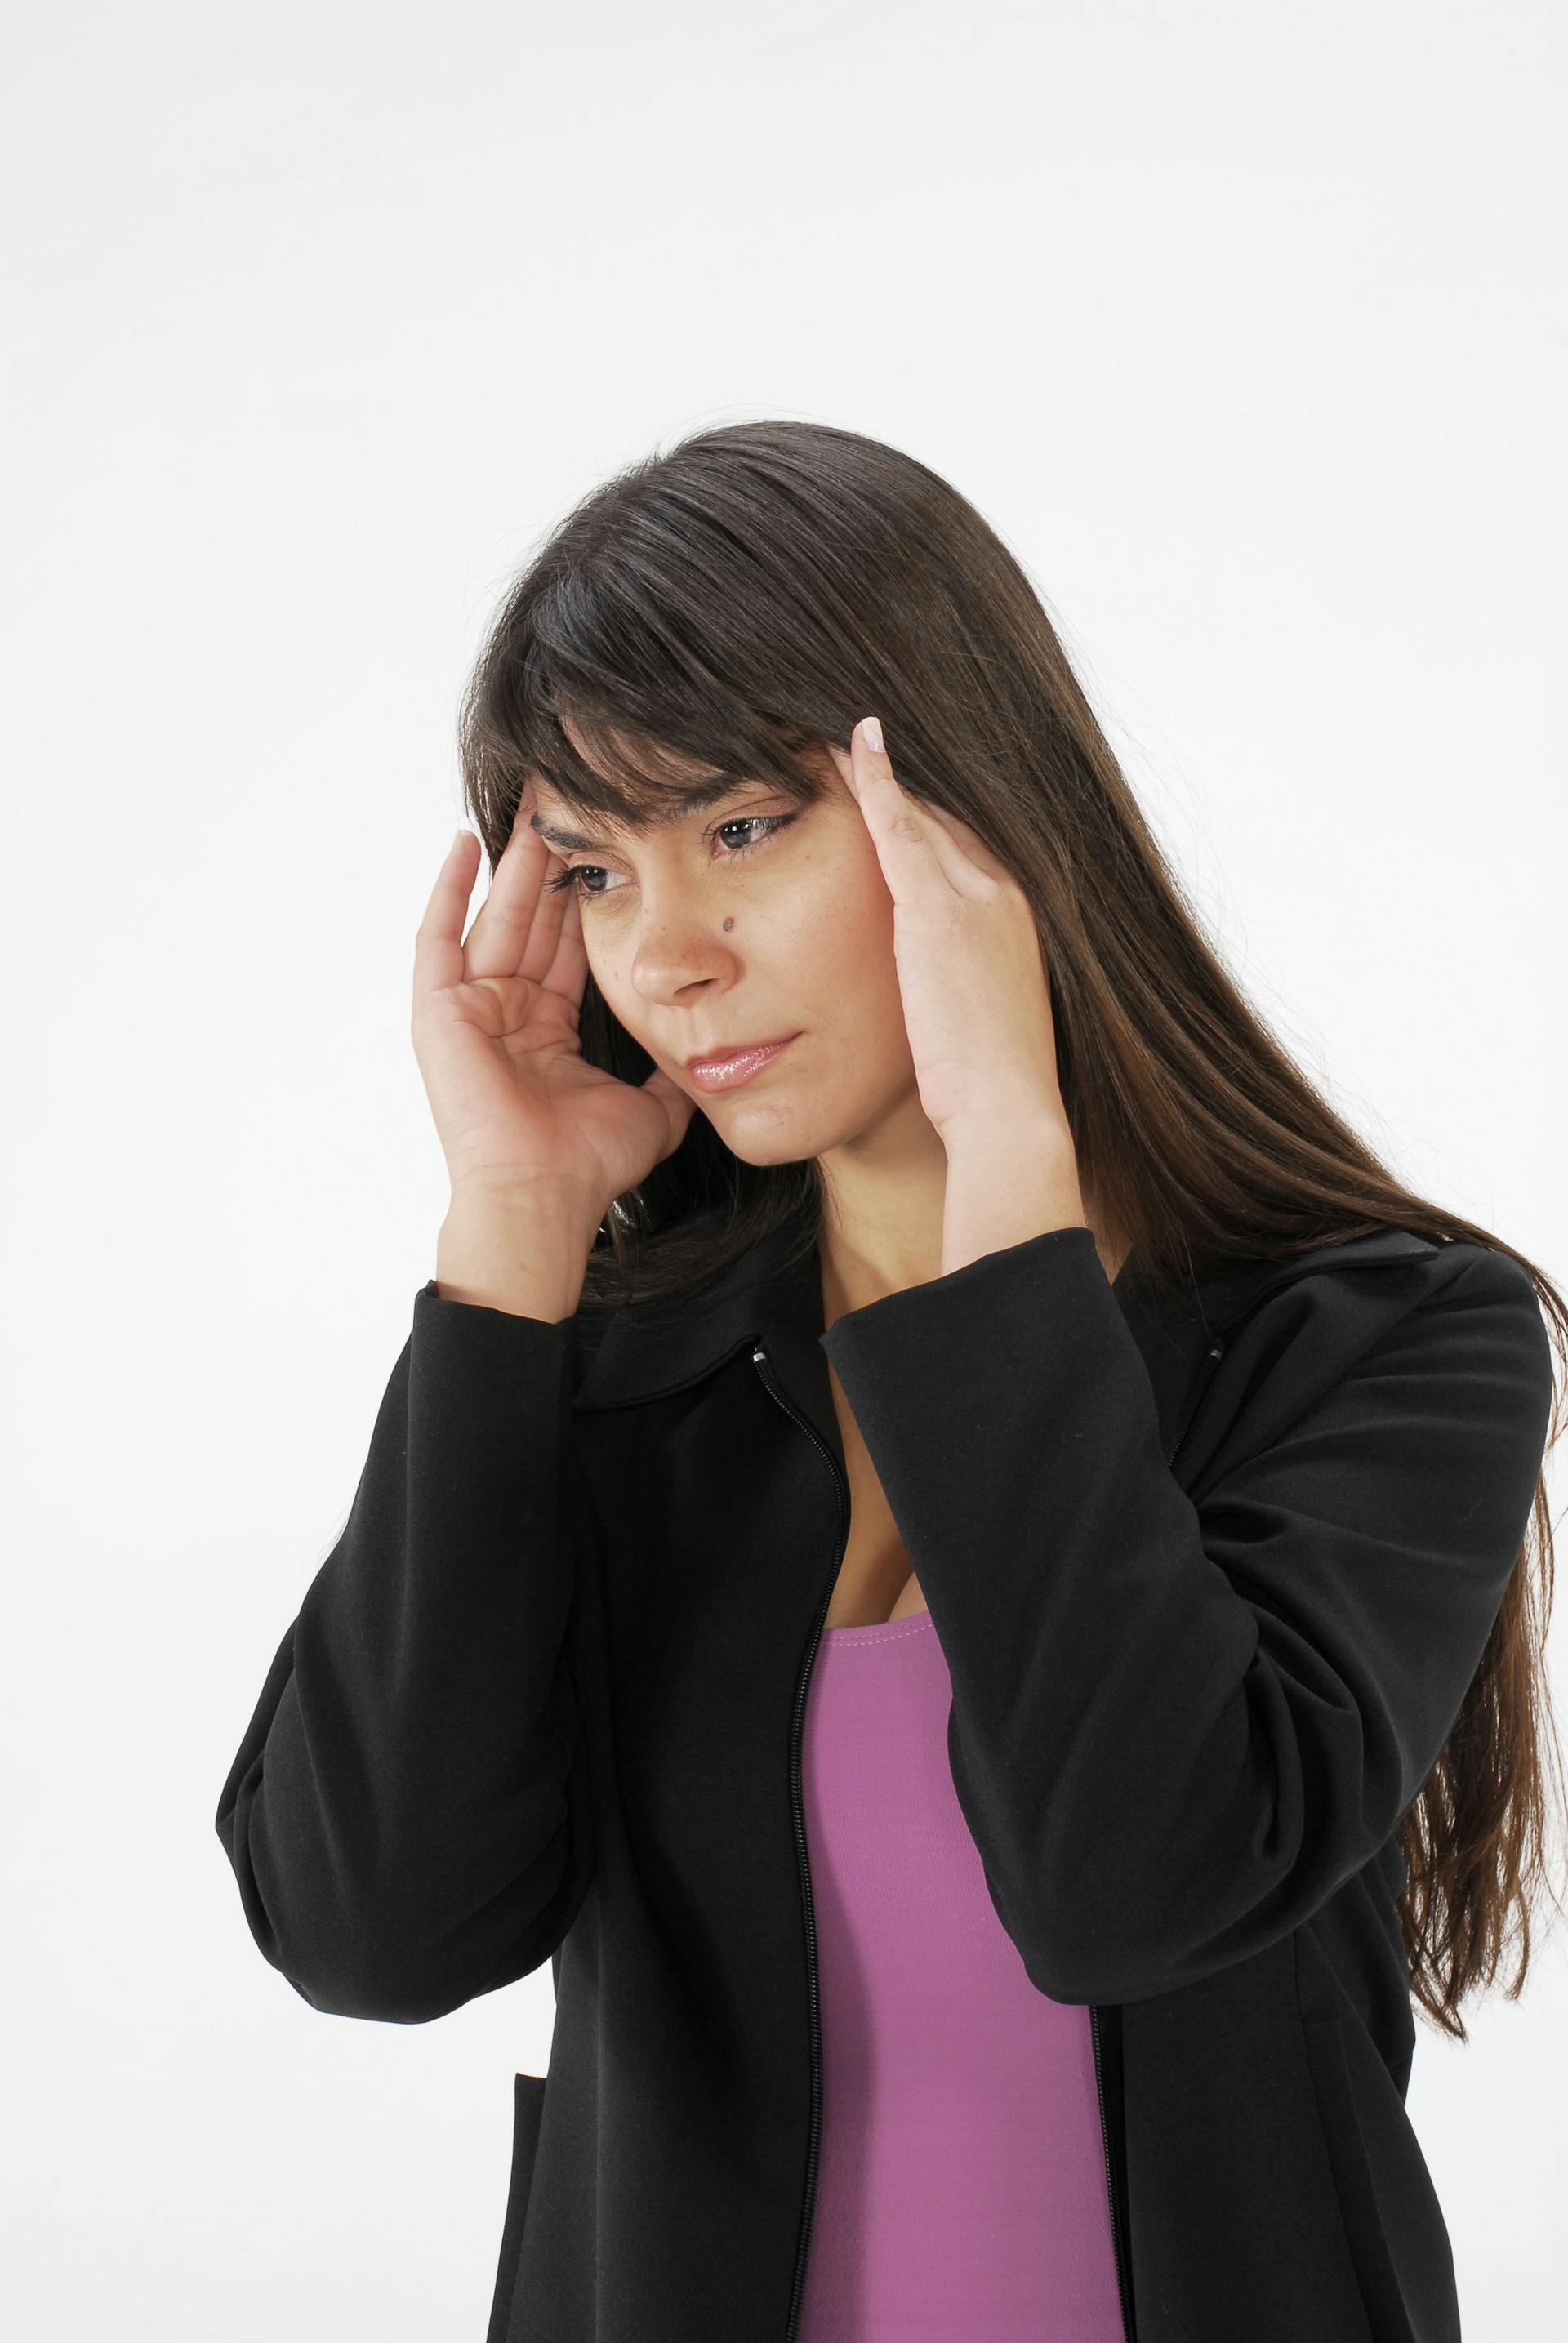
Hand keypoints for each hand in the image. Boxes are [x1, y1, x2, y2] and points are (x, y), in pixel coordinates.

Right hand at [411, 792, 695, 1211]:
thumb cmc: (588, 1165)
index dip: (588, 898)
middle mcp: (507, 1014)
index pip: (569, 947)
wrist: (544, 1196)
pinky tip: (467, 843)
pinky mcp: (438, 1011)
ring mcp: (470, 1011)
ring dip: (514, 863)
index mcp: (547, 1032)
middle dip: (552, 865)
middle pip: (533, 921)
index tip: (610, 850)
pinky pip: (438, 938)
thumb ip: (673, 1073)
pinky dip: (448, 889)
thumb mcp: (651, 1108)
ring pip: (496, 917)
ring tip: (534, 808)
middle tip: (570, 805)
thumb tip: (711, 1052)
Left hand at [828, 718, 1072, 1149]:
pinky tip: (854, 744)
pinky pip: (901, 830)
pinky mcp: (938, 914)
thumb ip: (959, 983)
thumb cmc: (990, 1087)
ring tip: (846, 730)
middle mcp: (1004, 894)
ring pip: (923, 812)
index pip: (964, 843)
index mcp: (1016, 917)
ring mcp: (975, 899)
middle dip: (905, 781)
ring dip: (883, 770)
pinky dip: (877, 783)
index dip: (926, 809)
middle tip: (860, 735)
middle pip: (946, 817)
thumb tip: (933, 987)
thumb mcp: (982, 1021)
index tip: (895, 781)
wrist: (1011, 1112)